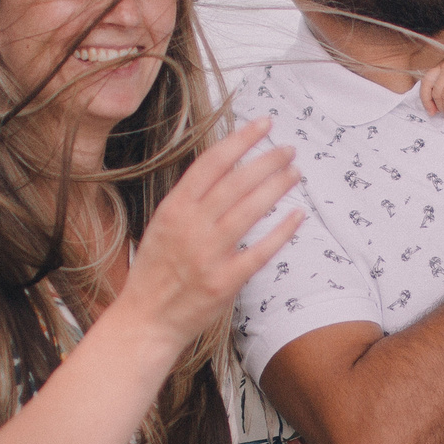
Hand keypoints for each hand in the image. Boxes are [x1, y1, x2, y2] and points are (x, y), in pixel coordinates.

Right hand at [112, 119, 303, 349]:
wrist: (146, 319)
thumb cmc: (155, 270)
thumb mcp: (162, 224)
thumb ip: (190, 199)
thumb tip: (227, 167)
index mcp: (174, 208)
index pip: (212, 162)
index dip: (240, 139)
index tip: (263, 124)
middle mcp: (191, 227)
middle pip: (236, 181)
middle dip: (267, 160)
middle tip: (288, 150)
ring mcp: (208, 255)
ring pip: (250, 210)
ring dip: (277, 186)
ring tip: (295, 173)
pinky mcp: (225, 282)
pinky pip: (261, 251)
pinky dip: (282, 231)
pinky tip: (297, 215)